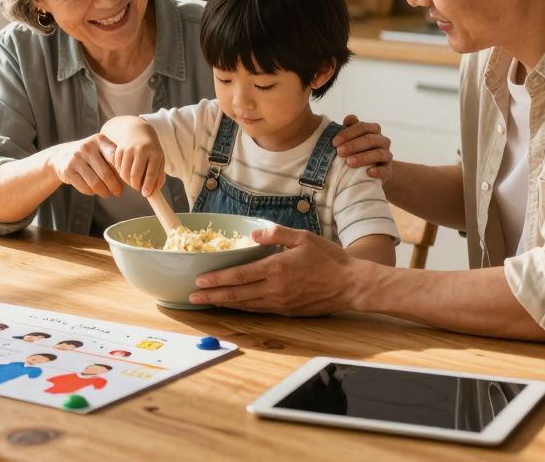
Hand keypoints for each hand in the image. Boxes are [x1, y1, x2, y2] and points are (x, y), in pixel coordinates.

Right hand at [45, 134, 122, 197]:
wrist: (62, 155)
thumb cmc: (90, 155)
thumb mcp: (101, 150)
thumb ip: (114, 159)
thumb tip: (130, 178)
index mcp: (99, 140)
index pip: (115, 158)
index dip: (122, 172)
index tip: (126, 181)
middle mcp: (87, 147)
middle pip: (106, 174)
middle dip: (115, 187)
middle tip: (119, 193)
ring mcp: (75, 158)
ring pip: (95, 183)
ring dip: (104, 192)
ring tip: (108, 194)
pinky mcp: (67, 170)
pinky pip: (85, 188)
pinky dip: (92, 192)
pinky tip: (94, 191)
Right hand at [111, 129, 165, 196]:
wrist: (137, 130)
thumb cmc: (150, 148)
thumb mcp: (159, 158)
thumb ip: (159, 174)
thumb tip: (154, 190)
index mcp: (154, 152)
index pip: (151, 173)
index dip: (148, 185)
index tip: (146, 194)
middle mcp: (141, 149)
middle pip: (135, 174)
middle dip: (136, 186)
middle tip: (138, 188)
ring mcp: (129, 149)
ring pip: (124, 173)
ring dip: (128, 181)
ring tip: (133, 182)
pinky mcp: (119, 149)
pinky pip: (117, 168)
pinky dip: (121, 174)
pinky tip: (126, 173)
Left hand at [190, 225, 369, 314]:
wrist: (351, 285)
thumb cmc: (330, 259)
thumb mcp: (304, 237)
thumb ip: (277, 233)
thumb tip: (254, 234)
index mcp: (276, 268)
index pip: (239, 276)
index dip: (217, 279)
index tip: (199, 280)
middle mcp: (275, 289)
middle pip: (236, 295)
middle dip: (212, 296)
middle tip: (193, 296)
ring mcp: (280, 303)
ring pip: (245, 305)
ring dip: (223, 304)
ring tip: (207, 302)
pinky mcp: (287, 311)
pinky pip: (258, 310)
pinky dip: (241, 308)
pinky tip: (233, 305)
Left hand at [332, 114, 393, 180]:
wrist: (373, 169)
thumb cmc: (360, 150)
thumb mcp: (354, 138)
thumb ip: (351, 128)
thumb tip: (348, 119)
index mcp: (374, 130)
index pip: (362, 127)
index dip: (348, 133)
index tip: (335, 142)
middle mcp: (382, 141)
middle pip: (370, 139)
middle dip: (353, 145)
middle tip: (339, 151)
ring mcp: (387, 155)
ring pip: (379, 154)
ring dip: (363, 157)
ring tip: (349, 162)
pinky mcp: (389, 170)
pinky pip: (386, 170)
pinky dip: (378, 171)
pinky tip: (368, 172)